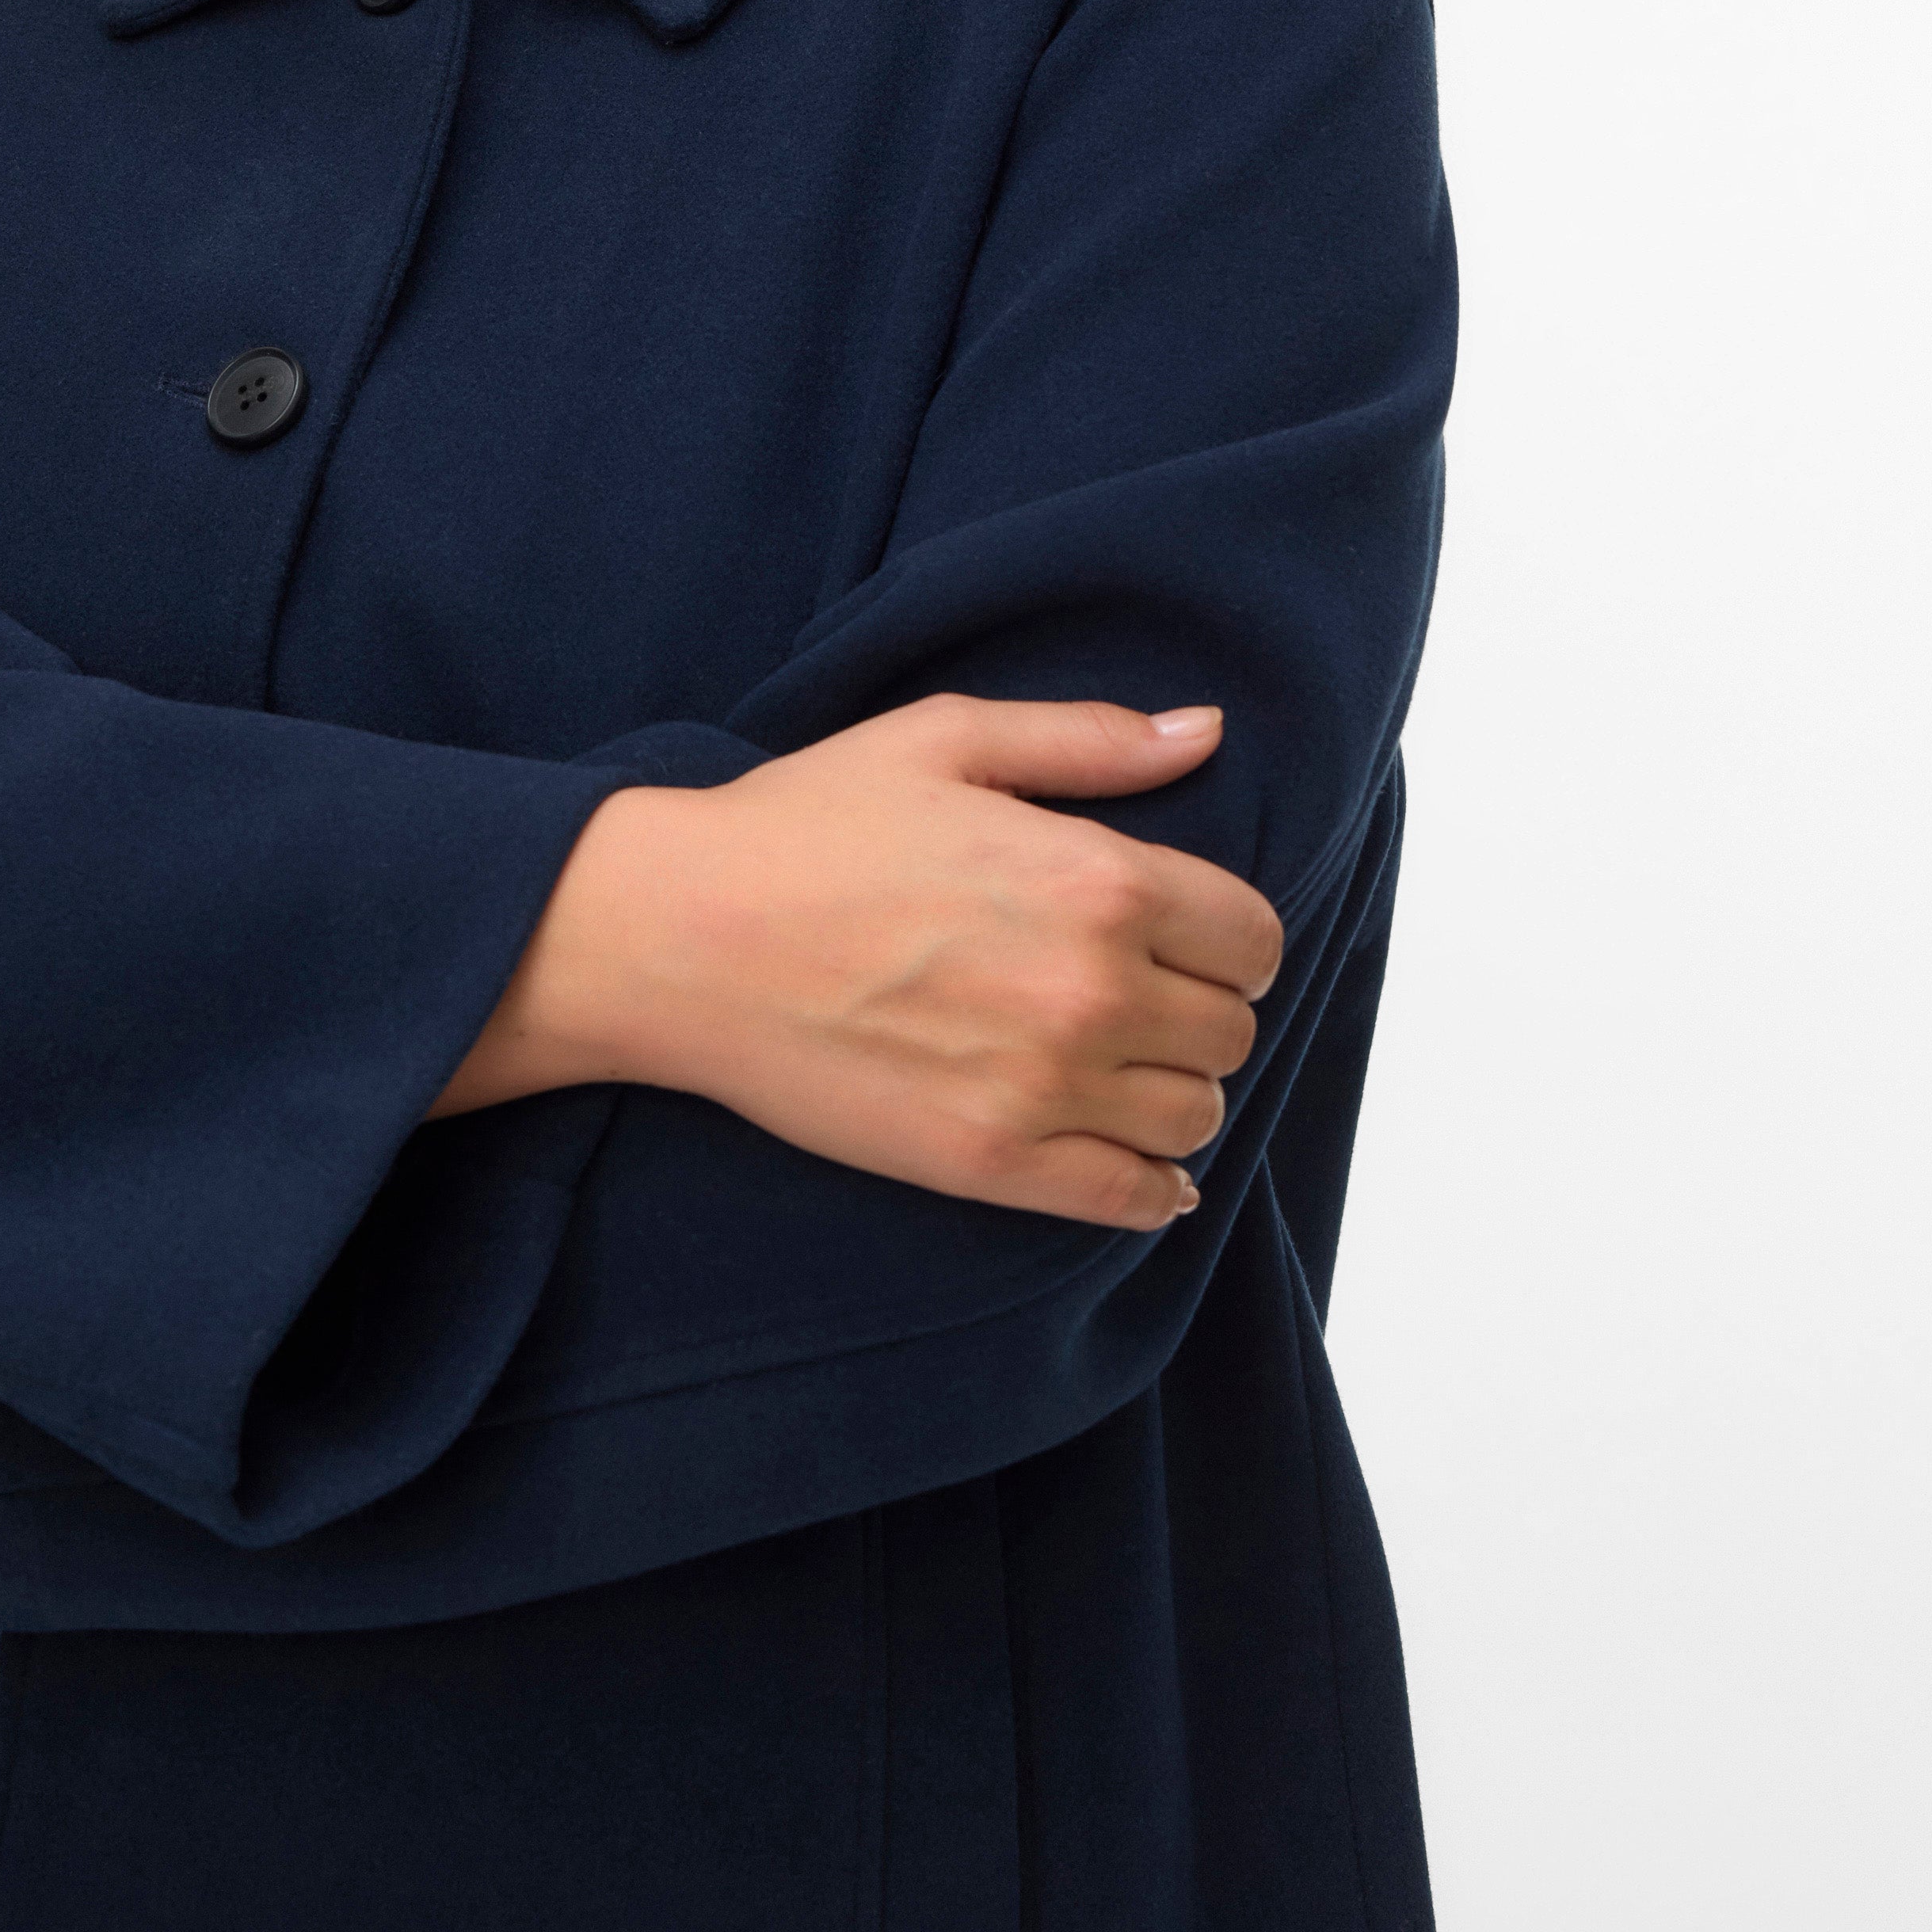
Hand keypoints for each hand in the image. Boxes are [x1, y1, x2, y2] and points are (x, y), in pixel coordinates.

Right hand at [434, 697, 1281, 1229]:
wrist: (679, 937)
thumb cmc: (803, 827)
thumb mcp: (945, 741)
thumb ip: (1089, 740)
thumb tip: (1205, 730)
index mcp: (1097, 877)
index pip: (1252, 937)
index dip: (1225, 939)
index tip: (1182, 941)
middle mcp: (1091, 988)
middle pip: (1231, 1032)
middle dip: (1198, 1013)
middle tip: (1137, 1002)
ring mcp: (1042, 1087)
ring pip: (1194, 1118)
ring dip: (1171, 1096)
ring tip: (1117, 1073)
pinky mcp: (987, 1164)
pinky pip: (1131, 1201)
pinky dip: (1152, 1190)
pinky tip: (1130, 1163)